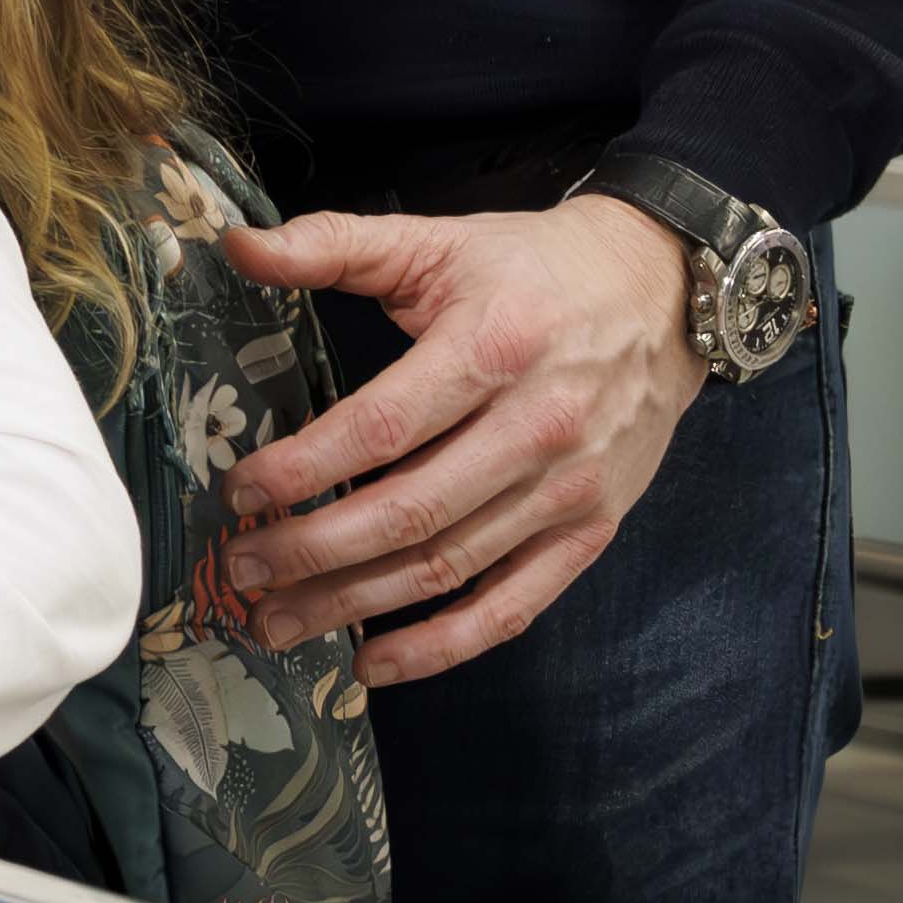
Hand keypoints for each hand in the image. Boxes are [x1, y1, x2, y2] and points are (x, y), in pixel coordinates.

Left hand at [214, 191, 698, 680]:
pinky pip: (513, 606)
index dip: (302, 468)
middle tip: (240, 570)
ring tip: (277, 620)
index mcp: (491, 348)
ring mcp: (569, 489)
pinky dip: (441, 646)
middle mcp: (535, 428)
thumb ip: (332, 244)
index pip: (380, 428)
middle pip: (408, 512)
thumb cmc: (533, 269)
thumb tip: (237, 244)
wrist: (664, 293)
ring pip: (448, 567)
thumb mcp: (435, 240)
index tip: (239, 493)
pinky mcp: (592, 531)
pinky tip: (372, 662)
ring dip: (355, 604)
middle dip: (312, 551)